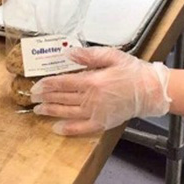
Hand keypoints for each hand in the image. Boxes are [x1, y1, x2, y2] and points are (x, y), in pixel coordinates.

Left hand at [30, 47, 171, 135]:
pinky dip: (68, 129)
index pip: (63, 83)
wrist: (151, 90)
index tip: (36, 85)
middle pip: (62, 98)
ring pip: (68, 112)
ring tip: (39, 110)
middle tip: (32, 97)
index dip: (47, 84)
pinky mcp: (102, 122)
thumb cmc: (133, 71)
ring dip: (51, 111)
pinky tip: (57, 128)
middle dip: (45, 97)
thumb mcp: (111, 55)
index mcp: (93, 80)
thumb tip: (69, 54)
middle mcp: (91, 98)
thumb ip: (89, 55)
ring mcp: (96, 112)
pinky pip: (81, 128)